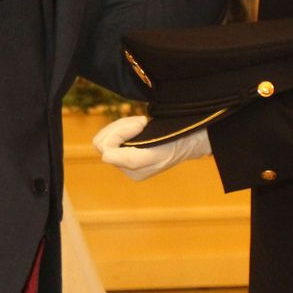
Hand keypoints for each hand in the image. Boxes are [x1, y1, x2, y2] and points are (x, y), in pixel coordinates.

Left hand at [92, 114, 211, 181]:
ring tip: (142, 122)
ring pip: (105, 137)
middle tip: (141, 121)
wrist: (191, 137)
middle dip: (118, 127)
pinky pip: (112, 134)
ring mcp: (127, 158)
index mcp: (133, 170)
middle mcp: (127, 167)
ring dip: (122, 124)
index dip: (121, 132)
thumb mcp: (156, 150)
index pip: (107, 149)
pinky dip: (124, 124)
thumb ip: (130, 158)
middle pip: (101, 143)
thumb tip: (105, 156)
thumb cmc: (176, 140)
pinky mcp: (128, 148)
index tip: (142, 124)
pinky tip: (141, 123)